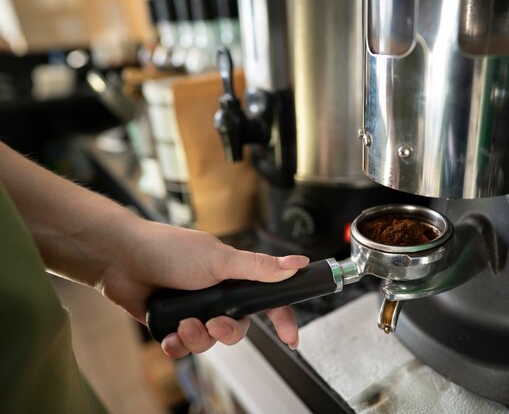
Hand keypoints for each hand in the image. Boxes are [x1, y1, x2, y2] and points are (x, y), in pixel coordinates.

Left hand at [95, 218, 308, 357]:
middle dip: (226, 332)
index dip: (281, 319)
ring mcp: (194, 310)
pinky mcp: (172, 324)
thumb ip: (259, 267)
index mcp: (233, 278)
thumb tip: (297, 263)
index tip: (290, 338)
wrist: (121, 258)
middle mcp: (216, 296)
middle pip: (237, 328)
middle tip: (213, 323)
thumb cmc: (169, 250)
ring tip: (183, 324)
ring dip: (198, 337)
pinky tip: (169, 336)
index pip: (267, 300)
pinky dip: (177, 345)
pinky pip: (183, 347)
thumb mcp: (220, 260)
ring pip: (209, 341)